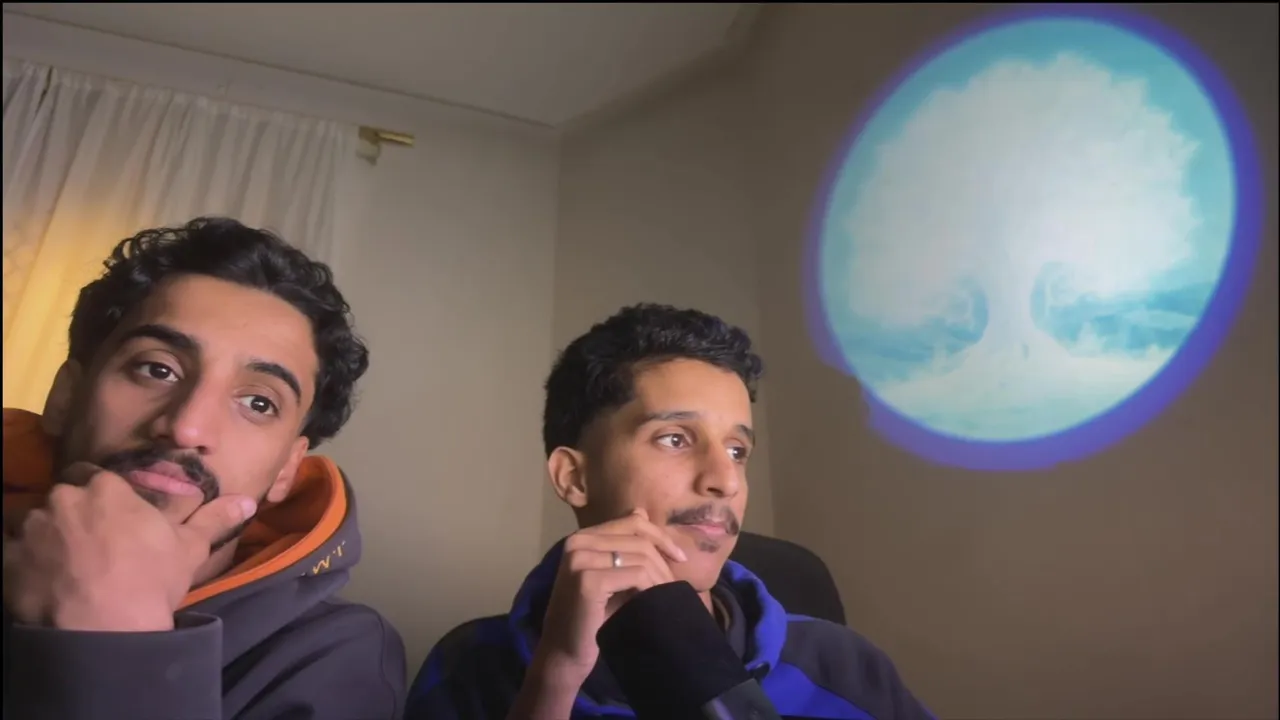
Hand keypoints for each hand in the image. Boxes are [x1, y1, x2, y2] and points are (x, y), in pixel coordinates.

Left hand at [2, 463, 255, 631]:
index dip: (102, 497)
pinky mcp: (7, 560)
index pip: (95, 477)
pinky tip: (41, 582)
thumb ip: (214, 519)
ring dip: (45, 538)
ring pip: (34, 524)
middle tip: (89, 544)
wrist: (104, 630)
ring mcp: (31, 529)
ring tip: (63, 567)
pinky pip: (10, 553)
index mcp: (106, 489)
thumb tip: (247, 499)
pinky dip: (21, 563)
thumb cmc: (151, 581)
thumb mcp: (189, 549)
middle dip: (72, 515)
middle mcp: (63, 499)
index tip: (111, 518)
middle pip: (62, 498)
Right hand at [534, 509, 687, 683]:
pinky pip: (635, 575)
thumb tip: (641, 510)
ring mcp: (580, 560)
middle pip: (638, 539)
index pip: (632, 521)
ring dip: (660, 577)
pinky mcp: (587, 581)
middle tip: (674, 586)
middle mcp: (577, 542)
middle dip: (663, 562)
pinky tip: (653, 601)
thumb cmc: (592, 615)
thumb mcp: (611, 574)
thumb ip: (623, 546)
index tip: (680, 558)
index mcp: (582, 536)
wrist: (565, 651)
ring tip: (666, 595)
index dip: (661, 536)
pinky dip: (651, 587)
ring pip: (639, 557)